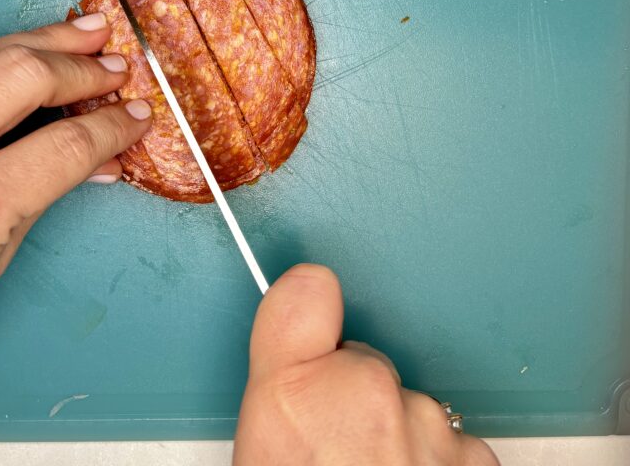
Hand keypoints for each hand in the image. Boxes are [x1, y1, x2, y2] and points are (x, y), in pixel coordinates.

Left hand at [0, 13, 151, 393]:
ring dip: (41, 41)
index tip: (134, 117)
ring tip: (84, 32)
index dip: (112, 127)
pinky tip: (24, 52)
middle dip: (80, 67)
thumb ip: (42, 195)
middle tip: (114, 68)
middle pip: (24, 75)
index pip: (66, 144)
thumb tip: (95, 157)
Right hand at [234, 264, 498, 465]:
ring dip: (398, 436)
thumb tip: (295, 349)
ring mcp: (426, 424)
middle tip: (333, 452)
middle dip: (355, 399)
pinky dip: (436, 464)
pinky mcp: (474, 457)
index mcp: (292, 391)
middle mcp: (363, 392)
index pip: (306, 288)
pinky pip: (450, 442)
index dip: (310, 303)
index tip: (314, 315)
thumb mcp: (261, 446)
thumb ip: (284, 380)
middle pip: (365, 363)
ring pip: (408, 406)